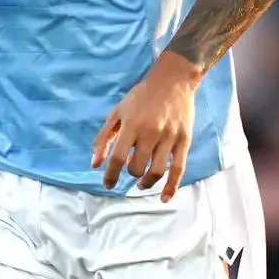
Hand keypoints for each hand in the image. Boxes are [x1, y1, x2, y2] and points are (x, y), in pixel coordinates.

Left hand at [91, 52, 199, 201]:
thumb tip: (95, 164)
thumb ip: (104, 138)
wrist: (173, 80)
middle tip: (131, 170)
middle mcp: (150, 132)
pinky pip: (179, 169)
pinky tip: (164, 198)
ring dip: (146, 182)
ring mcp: (169, 137)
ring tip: (142, 183)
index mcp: (132, 125)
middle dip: (131, 174)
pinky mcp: (184, 140)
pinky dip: (171, 186)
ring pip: (156, 171)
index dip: (110, 175)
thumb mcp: (118, 112)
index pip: (118, 158)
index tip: (108, 184)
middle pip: (137, 167)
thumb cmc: (141, 97)